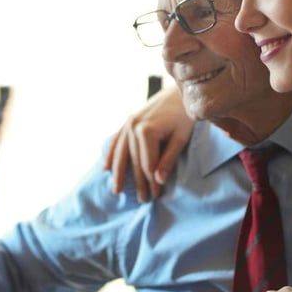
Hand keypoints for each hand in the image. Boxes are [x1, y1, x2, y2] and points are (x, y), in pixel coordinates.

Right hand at [103, 85, 192, 201]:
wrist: (180, 92)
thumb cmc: (184, 116)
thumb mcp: (180, 138)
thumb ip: (168, 159)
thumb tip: (158, 180)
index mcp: (146, 131)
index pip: (148, 164)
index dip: (152, 182)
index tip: (156, 196)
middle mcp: (133, 126)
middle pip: (134, 161)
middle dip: (138, 182)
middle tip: (143, 199)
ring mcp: (128, 123)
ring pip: (121, 153)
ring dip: (119, 173)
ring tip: (117, 190)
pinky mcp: (128, 121)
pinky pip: (117, 140)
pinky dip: (111, 154)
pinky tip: (106, 168)